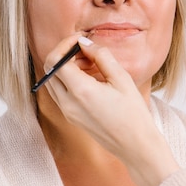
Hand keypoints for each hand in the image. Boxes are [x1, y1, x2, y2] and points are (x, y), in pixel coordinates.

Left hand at [42, 34, 179, 185]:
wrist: (135, 146)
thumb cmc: (133, 113)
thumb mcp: (121, 78)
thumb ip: (101, 56)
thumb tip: (84, 42)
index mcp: (80, 91)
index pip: (55, 60)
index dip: (65, 44)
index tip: (79, 39)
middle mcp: (67, 102)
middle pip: (50, 69)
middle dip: (64, 54)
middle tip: (86, 51)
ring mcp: (66, 111)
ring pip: (53, 80)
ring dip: (66, 67)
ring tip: (91, 65)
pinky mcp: (70, 116)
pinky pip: (60, 92)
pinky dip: (68, 80)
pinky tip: (90, 79)